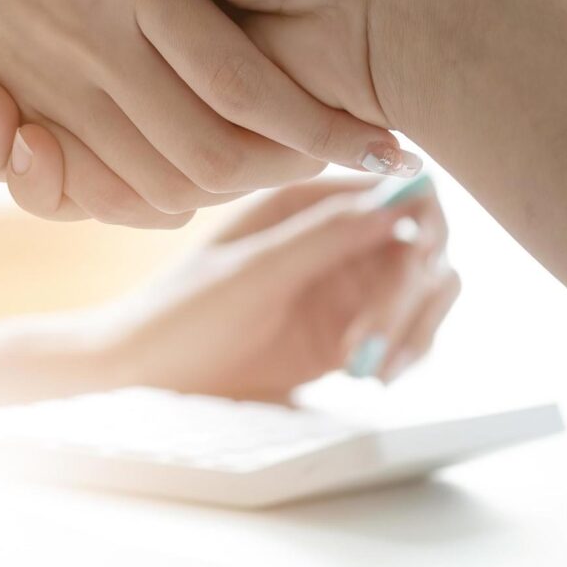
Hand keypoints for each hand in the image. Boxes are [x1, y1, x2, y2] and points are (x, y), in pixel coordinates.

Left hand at [83, 176, 460, 398]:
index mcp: (308, 198)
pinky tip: (374, 377)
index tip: (410, 266)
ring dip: (415, 326)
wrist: (140, 376)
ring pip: (425, 288)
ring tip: (372, 370)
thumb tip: (402, 195)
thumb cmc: (180, 315)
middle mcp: (334, 232)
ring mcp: (344, 282)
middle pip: (423, 243)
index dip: (420, 226)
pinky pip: (406, 330)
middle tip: (370, 341)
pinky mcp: (347, 329)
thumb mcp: (253, 272)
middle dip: (411, 292)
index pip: (401, 189)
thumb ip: (326, 236)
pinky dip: (407, 351)